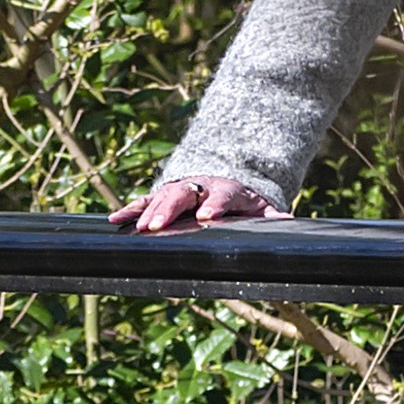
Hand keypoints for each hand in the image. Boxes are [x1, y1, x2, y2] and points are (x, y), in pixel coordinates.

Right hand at [111, 174, 278, 231]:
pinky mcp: (164, 193)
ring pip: (163, 196)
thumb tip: (289, 222)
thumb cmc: (243, 201)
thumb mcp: (261, 208)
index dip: (215, 204)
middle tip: (159, 225)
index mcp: (227, 189)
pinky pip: (145, 200)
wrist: (224, 176)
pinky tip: (114, 220)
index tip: (207, 216)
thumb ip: (272, 217)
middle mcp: (201, 185)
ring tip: (140, 227)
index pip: (222, 195)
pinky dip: (130, 209)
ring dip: (149, 211)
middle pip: (185, 194)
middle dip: (170, 209)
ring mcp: (181, 188)